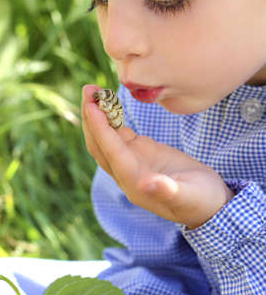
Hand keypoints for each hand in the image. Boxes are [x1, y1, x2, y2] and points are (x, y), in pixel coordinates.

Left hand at [82, 85, 233, 228]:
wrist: (207, 204)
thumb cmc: (200, 202)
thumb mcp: (189, 196)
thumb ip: (167, 191)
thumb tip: (146, 184)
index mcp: (134, 182)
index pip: (112, 152)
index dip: (101, 130)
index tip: (92, 107)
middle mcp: (126, 172)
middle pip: (100, 144)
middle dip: (91, 118)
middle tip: (88, 90)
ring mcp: (132, 161)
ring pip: (107, 137)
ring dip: (98, 115)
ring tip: (93, 90)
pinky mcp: (141, 151)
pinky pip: (120, 133)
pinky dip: (112, 117)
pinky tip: (108, 101)